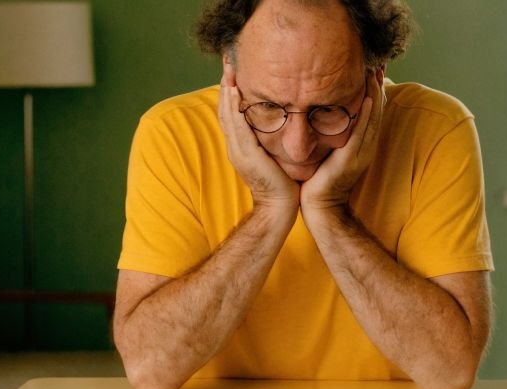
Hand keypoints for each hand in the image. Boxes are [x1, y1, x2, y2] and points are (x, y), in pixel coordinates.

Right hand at [218, 69, 299, 210]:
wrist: (279, 207)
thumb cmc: (281, 184)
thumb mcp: (273, 155)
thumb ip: (270, 140)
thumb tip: (280, 121)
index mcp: (240, 146)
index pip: (231, 114)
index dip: (230, 93)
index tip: (234, 71)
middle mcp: (235, 146)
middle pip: (225, 110)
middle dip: (226, 85)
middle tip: (228, 62)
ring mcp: (239, 150)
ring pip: (228, 114)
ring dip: (227, 91)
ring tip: (229, 70)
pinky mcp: (247, 153)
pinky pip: (237, 125)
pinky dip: (234, 107)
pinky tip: (236, 92)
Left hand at [301, 71, 385, 213]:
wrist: (319, 207)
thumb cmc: (320, 180)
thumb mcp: (330, 150)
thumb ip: (333, 133)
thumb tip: (325, 112)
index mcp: (362, 144)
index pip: (372, 112)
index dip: (375, 90)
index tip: (373, 69)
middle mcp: (365, 147)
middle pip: (377, 111)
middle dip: (378, 87)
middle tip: (378, 63)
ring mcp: (360, 153)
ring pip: (373, 119)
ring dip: (375, 95)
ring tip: (375, 73)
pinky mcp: (350, 159)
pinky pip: (361, 134)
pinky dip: (367, 116)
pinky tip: (369, 99)